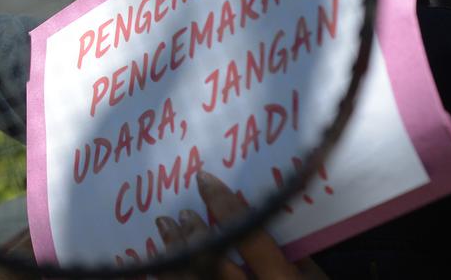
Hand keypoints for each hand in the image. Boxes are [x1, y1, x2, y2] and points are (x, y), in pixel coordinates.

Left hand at [155, 171, 327, 278]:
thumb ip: (289, 255)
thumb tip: (249, 215)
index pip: (249, 237)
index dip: (224, 205)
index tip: (205, 180)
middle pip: (211, 261)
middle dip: (193, 233)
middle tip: (182, 214)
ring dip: (173, 253)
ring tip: (165, 228)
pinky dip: (168, 279)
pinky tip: (161, 265)